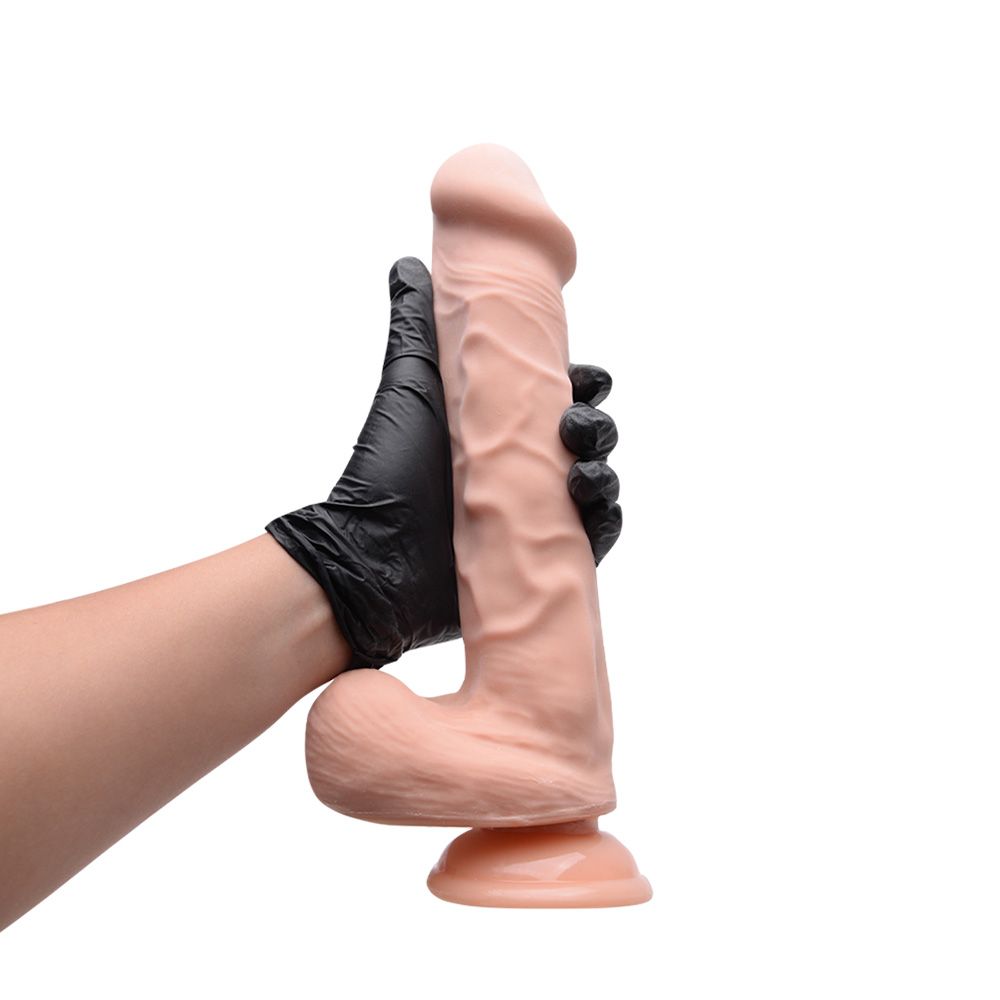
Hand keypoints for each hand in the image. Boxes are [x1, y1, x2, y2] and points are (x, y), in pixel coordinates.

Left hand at [267, 257, 621, 666]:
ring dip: (602, 468)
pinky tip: (589, 501)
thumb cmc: (389, 469)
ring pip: (597, 483)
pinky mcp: (545, 556)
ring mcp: (537, 514)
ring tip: (580, 465)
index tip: (584, 375)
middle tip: (575, 422)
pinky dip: (604, 516)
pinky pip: (594, 535)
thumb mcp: (410, 389)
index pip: (561, 397)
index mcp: (501, 428)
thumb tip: (409, 264)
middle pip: (587, 437)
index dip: (582, 383)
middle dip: (595, 423)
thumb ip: (414, 327)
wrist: (373, 554)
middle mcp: (524, 469)